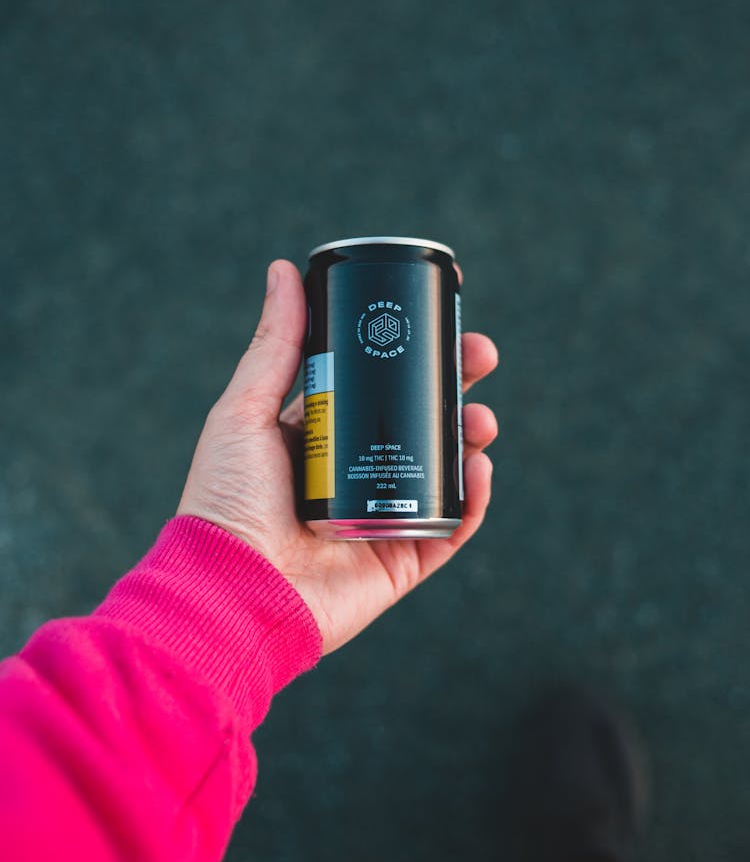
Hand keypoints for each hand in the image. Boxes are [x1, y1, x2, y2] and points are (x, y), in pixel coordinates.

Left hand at [177, 260, 497, 653]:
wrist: (230, 592)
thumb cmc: (226, 502)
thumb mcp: (245, 411)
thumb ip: (275, 344)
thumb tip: (283, 269)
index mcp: (319, 436)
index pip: (377, 386)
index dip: (412, 354)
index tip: (442, 319)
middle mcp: (354, 473)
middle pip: (419, 419)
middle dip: (455, 384)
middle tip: (480, 355)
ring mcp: (381, 516)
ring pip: (443, 469)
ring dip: (471, 437)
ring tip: (480, 419)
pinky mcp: (400, 560)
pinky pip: (451, 527)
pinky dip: (474, 500)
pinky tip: (480, 469)